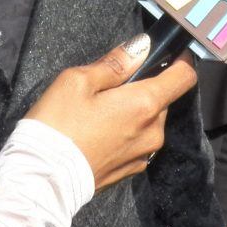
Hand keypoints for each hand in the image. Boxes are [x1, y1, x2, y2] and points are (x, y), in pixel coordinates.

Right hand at [24, 34, 196, 192]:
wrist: (42, 180)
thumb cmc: (58, 124)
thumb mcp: (78, 80)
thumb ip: (115, 63)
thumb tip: (142, 47)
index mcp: (145, 105)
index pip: (184, 77)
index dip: (181, 60)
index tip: (169, 52)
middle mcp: (153, 132)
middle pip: (163, 99)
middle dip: (144, 86)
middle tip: (111, 85)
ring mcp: (144, 155)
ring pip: (150, 121)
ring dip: (134, 111)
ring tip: (99, 111)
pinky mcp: (131, 172)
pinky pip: (138, 142)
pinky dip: (126, 132)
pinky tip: (99, 132)